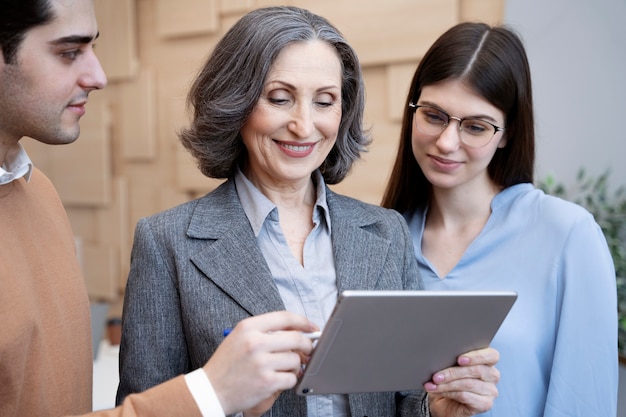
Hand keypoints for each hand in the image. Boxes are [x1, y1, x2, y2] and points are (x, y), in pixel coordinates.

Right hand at [202, 311, 317, 414]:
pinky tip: (278, 380)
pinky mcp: (266, 382)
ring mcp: (261, 363)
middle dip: (306, 346)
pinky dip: (288, 380)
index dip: (303, 321)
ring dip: (294, 367)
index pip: (284, 317)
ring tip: (283, 369)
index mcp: (248, 328)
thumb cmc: (227, 365)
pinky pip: (291, 378)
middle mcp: (255, 342)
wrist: (210, 391)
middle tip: (307, 351)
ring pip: (295, 360)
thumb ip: (265, 331)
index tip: (312, 327)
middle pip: (296, 338)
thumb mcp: (240, 338)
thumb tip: (297, 329)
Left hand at [425, 347, 499, 416]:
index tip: (459, 359)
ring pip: (468, 383)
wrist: (444, 402)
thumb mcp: (450, 365)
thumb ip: (452, 358)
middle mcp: (492, 375)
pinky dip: (449, 392)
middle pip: (476, 370)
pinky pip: (465, 396)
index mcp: (487, 360)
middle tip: (436, 376)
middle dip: (453, 372)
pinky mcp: (485, 404)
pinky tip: (438, 391)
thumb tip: (440, 354)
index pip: (491, 355)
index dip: (476, 356)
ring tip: (433, 383)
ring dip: (447, 384)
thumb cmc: (449, 380)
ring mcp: (491, 391)